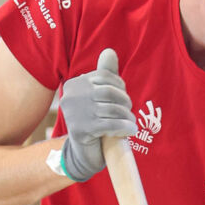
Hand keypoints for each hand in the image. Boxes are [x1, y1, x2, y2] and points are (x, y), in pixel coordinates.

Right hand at [60, 48, 136, 182]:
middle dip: (124, 100)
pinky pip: (109, 125)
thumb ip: (104, 75)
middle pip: (108, 92)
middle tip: (130, 110)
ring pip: (110, 109)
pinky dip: (124, 127)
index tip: (124, 97)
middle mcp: (71, 96)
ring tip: (132, 122)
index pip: (103, 76)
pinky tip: (131, 130)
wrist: (83, 153)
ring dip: (127, 116)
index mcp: (75, 84)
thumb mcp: (98, 97)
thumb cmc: (93, 121)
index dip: (120, 85)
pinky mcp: (81, 130)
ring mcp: (74, 114)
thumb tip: (110, 52)